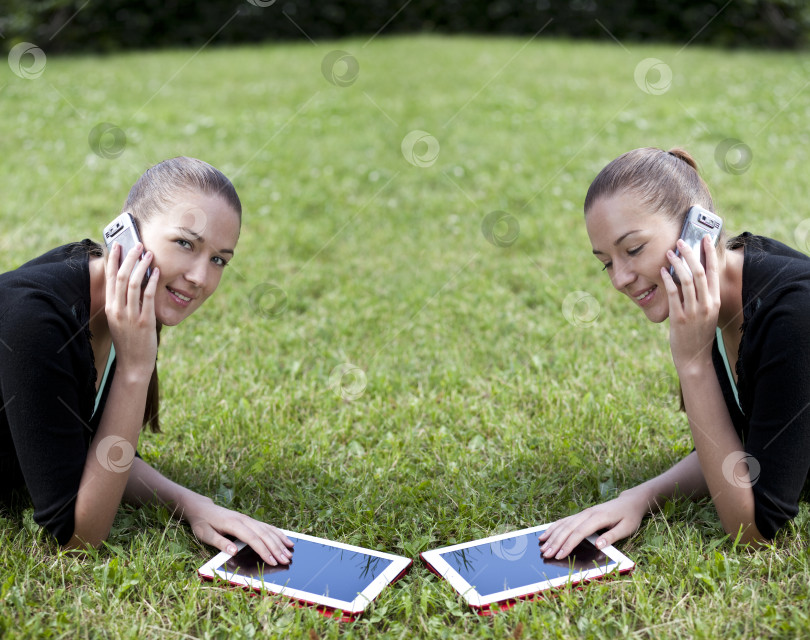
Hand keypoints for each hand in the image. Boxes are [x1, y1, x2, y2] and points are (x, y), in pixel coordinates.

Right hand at [104, 242, 158, 378]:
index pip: (109, 279)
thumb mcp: (120, 320)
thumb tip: (130, 283)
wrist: (133, 364)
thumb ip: (122, 303)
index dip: (114, 260)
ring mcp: (130, 316)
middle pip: (120, 277)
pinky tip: (157, 272)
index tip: (117, 246)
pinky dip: (152, 282)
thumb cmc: (128, 341)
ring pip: (133, 284)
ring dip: (142, 266)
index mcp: (109, 308)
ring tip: (148, 253)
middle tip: (137, 244)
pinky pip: (148, 297)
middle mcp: (117, 310)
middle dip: (129, 258)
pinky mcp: (144, 321)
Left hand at [183, 495, 293, 565]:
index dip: (264, 550)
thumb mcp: (205, 534)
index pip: (253, 539)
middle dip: (277, 548)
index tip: (272, 561)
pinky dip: (278, 533)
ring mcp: (249, 519)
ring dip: (280, 541)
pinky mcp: (250, 521)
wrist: (203, 508)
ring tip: (290, 552)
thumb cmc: (203, 523)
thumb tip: (233, 551)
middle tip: (287, 560)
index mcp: (234, 524)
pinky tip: (286, 540)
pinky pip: (267, 527)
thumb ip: (220, 542)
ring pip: (268, 530)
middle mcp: (244, 520)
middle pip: (264, 534)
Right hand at [538, 491, 647, 559]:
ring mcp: (583, 513)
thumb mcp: (626, 528)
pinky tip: (546, 534)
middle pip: (567, 529)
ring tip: (542, 546)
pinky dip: (554, 527)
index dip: (568, 544)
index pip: (579, 533)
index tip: (559, 555)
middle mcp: (587, 514)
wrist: (629, 502)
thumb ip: (611, 536)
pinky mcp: (582, 514)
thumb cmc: (629, 516)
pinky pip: (565, 520)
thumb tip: (598, 545)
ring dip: (552, 535)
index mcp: (598, 518)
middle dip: (555, 542)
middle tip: (545, 554)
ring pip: (563, 524)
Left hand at [661, 235, 720, 373]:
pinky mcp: (680, 318)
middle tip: (681, 241)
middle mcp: (707, 304)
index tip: (705, 237)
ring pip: (686, 281)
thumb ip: (702, 296)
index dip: (709, 253)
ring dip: (677, 264)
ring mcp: (694, 312)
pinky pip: (674, 295)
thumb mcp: (706, 313)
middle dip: (691, 253)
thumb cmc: (698, 333)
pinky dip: (667, 281)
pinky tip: (661, 272)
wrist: (695, 358)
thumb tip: (691, 275)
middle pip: (700, 272)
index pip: (714, 272)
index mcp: (715, 301)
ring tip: (669, 253)